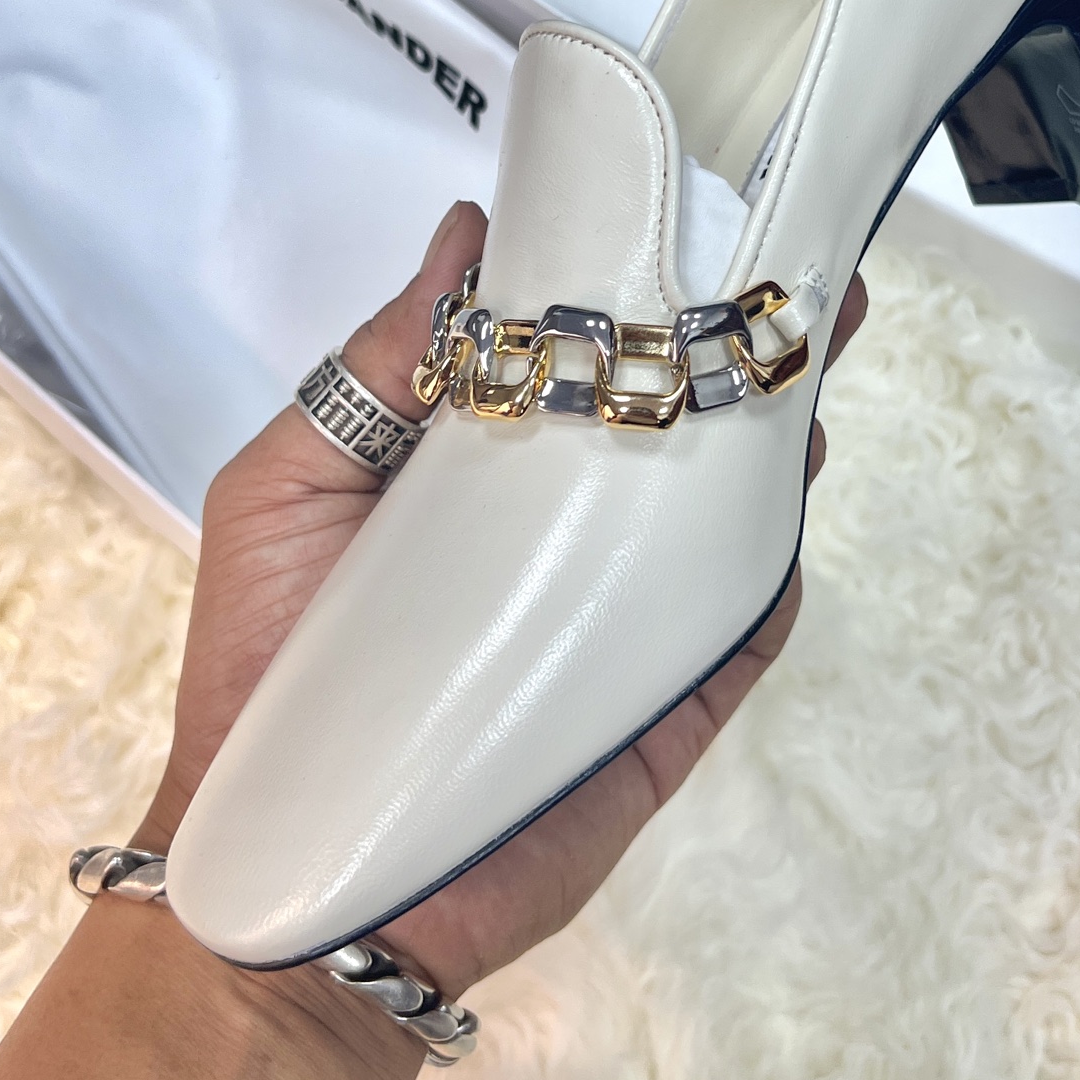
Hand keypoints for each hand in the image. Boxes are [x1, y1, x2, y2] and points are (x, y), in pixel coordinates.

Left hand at [141, 200, 868, 999]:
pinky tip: (791, 493)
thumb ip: (379, 366)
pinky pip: (732, 629)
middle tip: (800, 269)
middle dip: (738, 342)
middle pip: (668, 422)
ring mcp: (614, 618)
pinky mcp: (655, 706)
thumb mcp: (289, 483)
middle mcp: (559, 528)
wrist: (294, 874)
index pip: (574, 360)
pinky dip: (768, 564)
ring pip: (718, 512)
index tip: (685, 205)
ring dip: (775, 431)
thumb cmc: (265, 664)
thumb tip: (468, 231)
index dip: (631, 283)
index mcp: (481, 466)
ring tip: (814, 355)